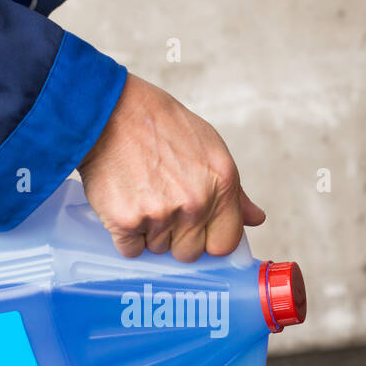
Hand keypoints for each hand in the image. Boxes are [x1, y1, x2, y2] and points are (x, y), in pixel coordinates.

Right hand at [77, 74, 265, 261]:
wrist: (109, 112)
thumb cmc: (159, 126)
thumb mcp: (209, 148)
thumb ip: (234, 192)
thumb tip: (256, 219)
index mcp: (222, 184)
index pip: (225, 244)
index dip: (209, 240)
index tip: (197, 231)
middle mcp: (194, 203)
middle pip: (189, 253)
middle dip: (175, 238)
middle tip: (161, 206)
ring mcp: (160, 215)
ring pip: (157, 250)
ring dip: (149, 233)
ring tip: (141, 196)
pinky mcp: (126, 222)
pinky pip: (130, 250)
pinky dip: (125, 236)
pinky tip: (125, 205)